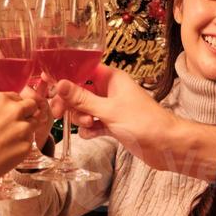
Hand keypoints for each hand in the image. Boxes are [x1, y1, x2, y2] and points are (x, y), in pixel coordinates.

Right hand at [0, 91, 48, 185]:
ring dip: (25, 131)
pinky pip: (30, 142)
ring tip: (8, 141)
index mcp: (1, 99)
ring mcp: (23, 128)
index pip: (19, 98)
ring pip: (34, 124)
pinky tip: (7, 152)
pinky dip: (22, 146)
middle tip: (15, 127)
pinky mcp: (27, 146)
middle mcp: (15, 110)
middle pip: (32, 106)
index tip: (8, 117)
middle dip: (27, 114)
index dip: (15, 108)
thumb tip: (13, 112)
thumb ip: (0, 110)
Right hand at [52, 67, 215, 181]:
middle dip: (70, 103)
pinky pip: (92, 123)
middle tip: (60, 113)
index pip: (82, 70)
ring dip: (81, 118)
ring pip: (84, 109)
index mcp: (111, 78)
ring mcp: (110, 108)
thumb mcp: (109, 110)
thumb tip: (59, 84)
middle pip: (79, 92)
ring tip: (89, 125)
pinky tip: (93, 134)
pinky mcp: (112, 124)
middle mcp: (110, 90)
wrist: (166, 145)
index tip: (50, 88)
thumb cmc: (143, 122)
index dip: (66, 78)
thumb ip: (82, 98)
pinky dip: (89, 129)